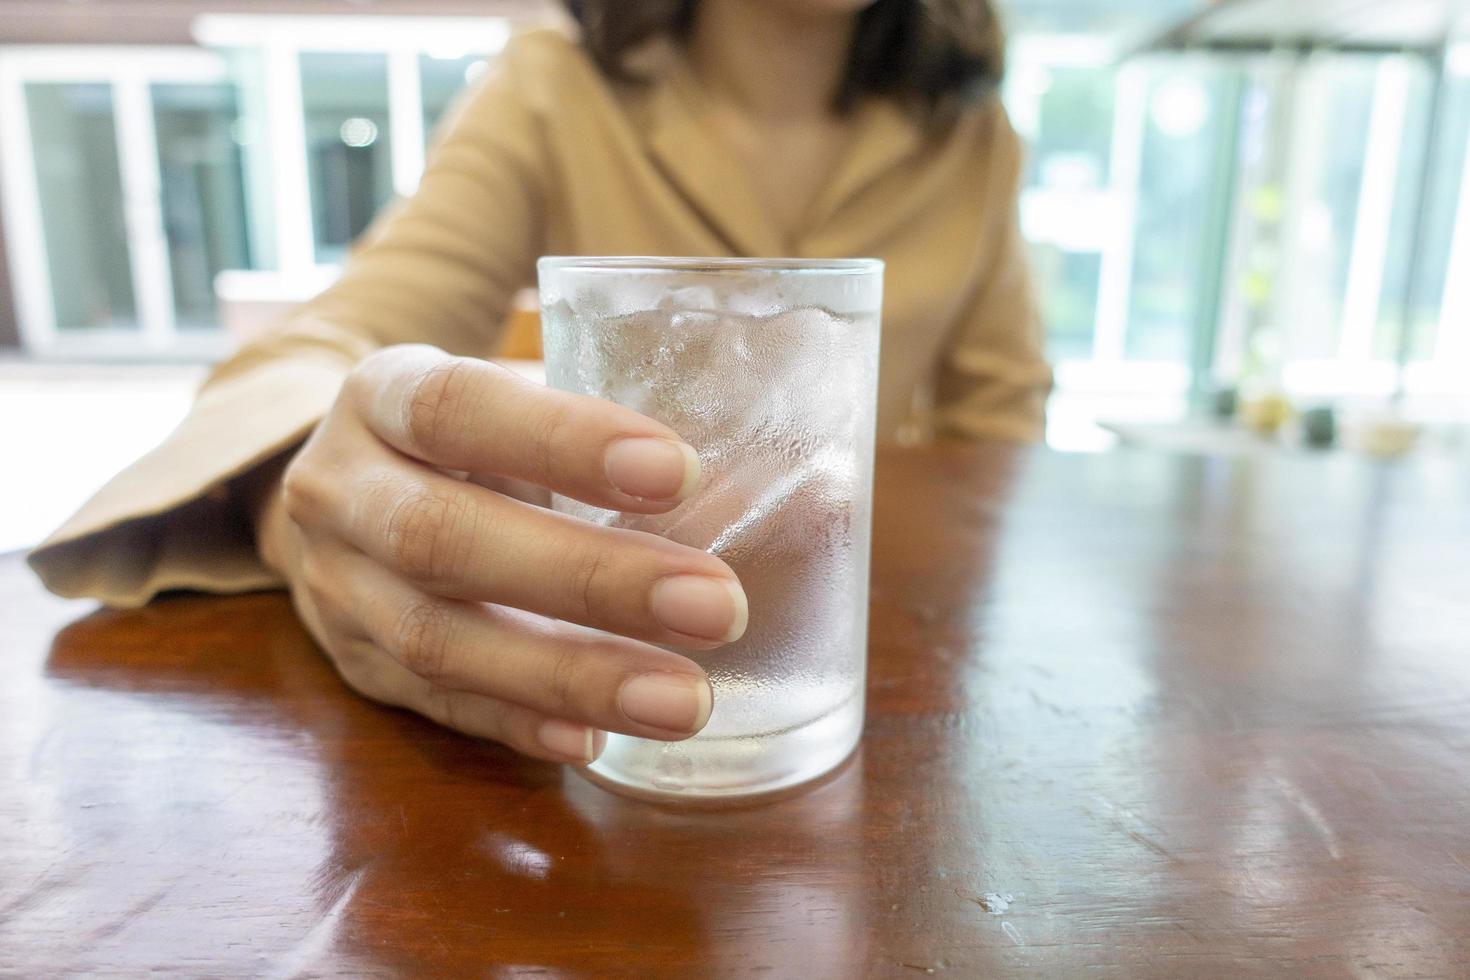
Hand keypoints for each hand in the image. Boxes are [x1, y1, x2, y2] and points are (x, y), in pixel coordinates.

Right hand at [251, 344, 745, 763]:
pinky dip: (524, 726)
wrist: (341, 491)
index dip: (562, 441)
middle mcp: (340, 490)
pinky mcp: (355, 667)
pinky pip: (439, 708)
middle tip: (716, 607)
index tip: (678, 471)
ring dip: (571, 677)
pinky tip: (599, 743)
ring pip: (438, 642)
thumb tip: (778, 493)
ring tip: (685, 700)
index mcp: (384, 394)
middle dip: (589, 579)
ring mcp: (336, 589)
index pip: (458, 408)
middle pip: (444, 538)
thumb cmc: (466, 435)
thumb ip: (612, 436)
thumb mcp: (515, 397)